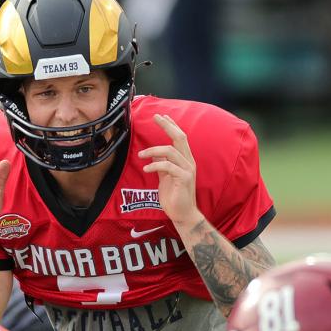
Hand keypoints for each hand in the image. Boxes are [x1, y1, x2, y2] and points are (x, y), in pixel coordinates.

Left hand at [139, 114, 204, 229]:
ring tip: (141, 154)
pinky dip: (155, 165)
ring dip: (153, 150)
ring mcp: (188, 169)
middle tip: (155, 117)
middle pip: (180, 137)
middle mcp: (189, 162)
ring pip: (171, 150)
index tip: (161, 116)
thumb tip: (153, 154)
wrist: (182, 214)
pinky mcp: (184, 178)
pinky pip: (167, 166)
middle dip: (167, 126)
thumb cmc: (174, 196)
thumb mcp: (165, 177)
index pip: (180, 138)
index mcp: (185, 160)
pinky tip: (146, 169)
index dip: (171, 126)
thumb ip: (162, 165)